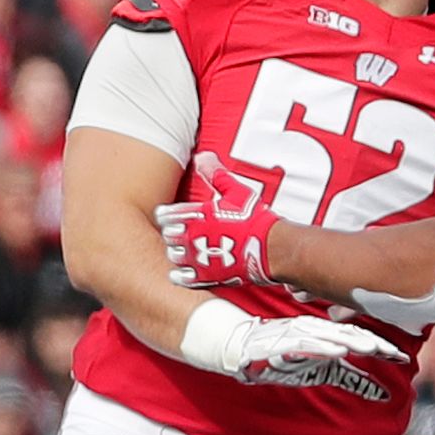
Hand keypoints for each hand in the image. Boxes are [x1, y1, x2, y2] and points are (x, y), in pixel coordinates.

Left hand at [159, 150, 283, 287]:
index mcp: (195, 214)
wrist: (269, 248)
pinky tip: (187, 269)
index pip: (165, 214)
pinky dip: (181, 274)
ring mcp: (197, 258)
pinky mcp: (205, 276)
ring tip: (186, 249)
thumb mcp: (235, 191)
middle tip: (180, 232)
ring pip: (173, 255)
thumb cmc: (253, 218)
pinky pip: (182, 277)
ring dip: (177, 252)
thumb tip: (202, 156)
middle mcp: (191, 236)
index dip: (167, 215)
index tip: (170, 215)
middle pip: (168, 235)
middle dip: (173, 233)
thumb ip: (215, 174)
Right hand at [237, 314, 408, 386]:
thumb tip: (381, 393)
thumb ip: (350, 378)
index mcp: (328, 333)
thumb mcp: (323, 371)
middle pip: (351, 334)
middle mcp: (317, 328)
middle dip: (373, 342)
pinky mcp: (283, 341)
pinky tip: (337, 350)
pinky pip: (306, 343)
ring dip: (353, 341)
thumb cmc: (283, 357)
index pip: (360, 337)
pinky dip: (323, 346)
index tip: (403, 357)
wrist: (242, 350)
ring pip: (332, 336)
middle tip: (394, 352)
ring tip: (372, 348)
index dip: (382, 346)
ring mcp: (300, 332)